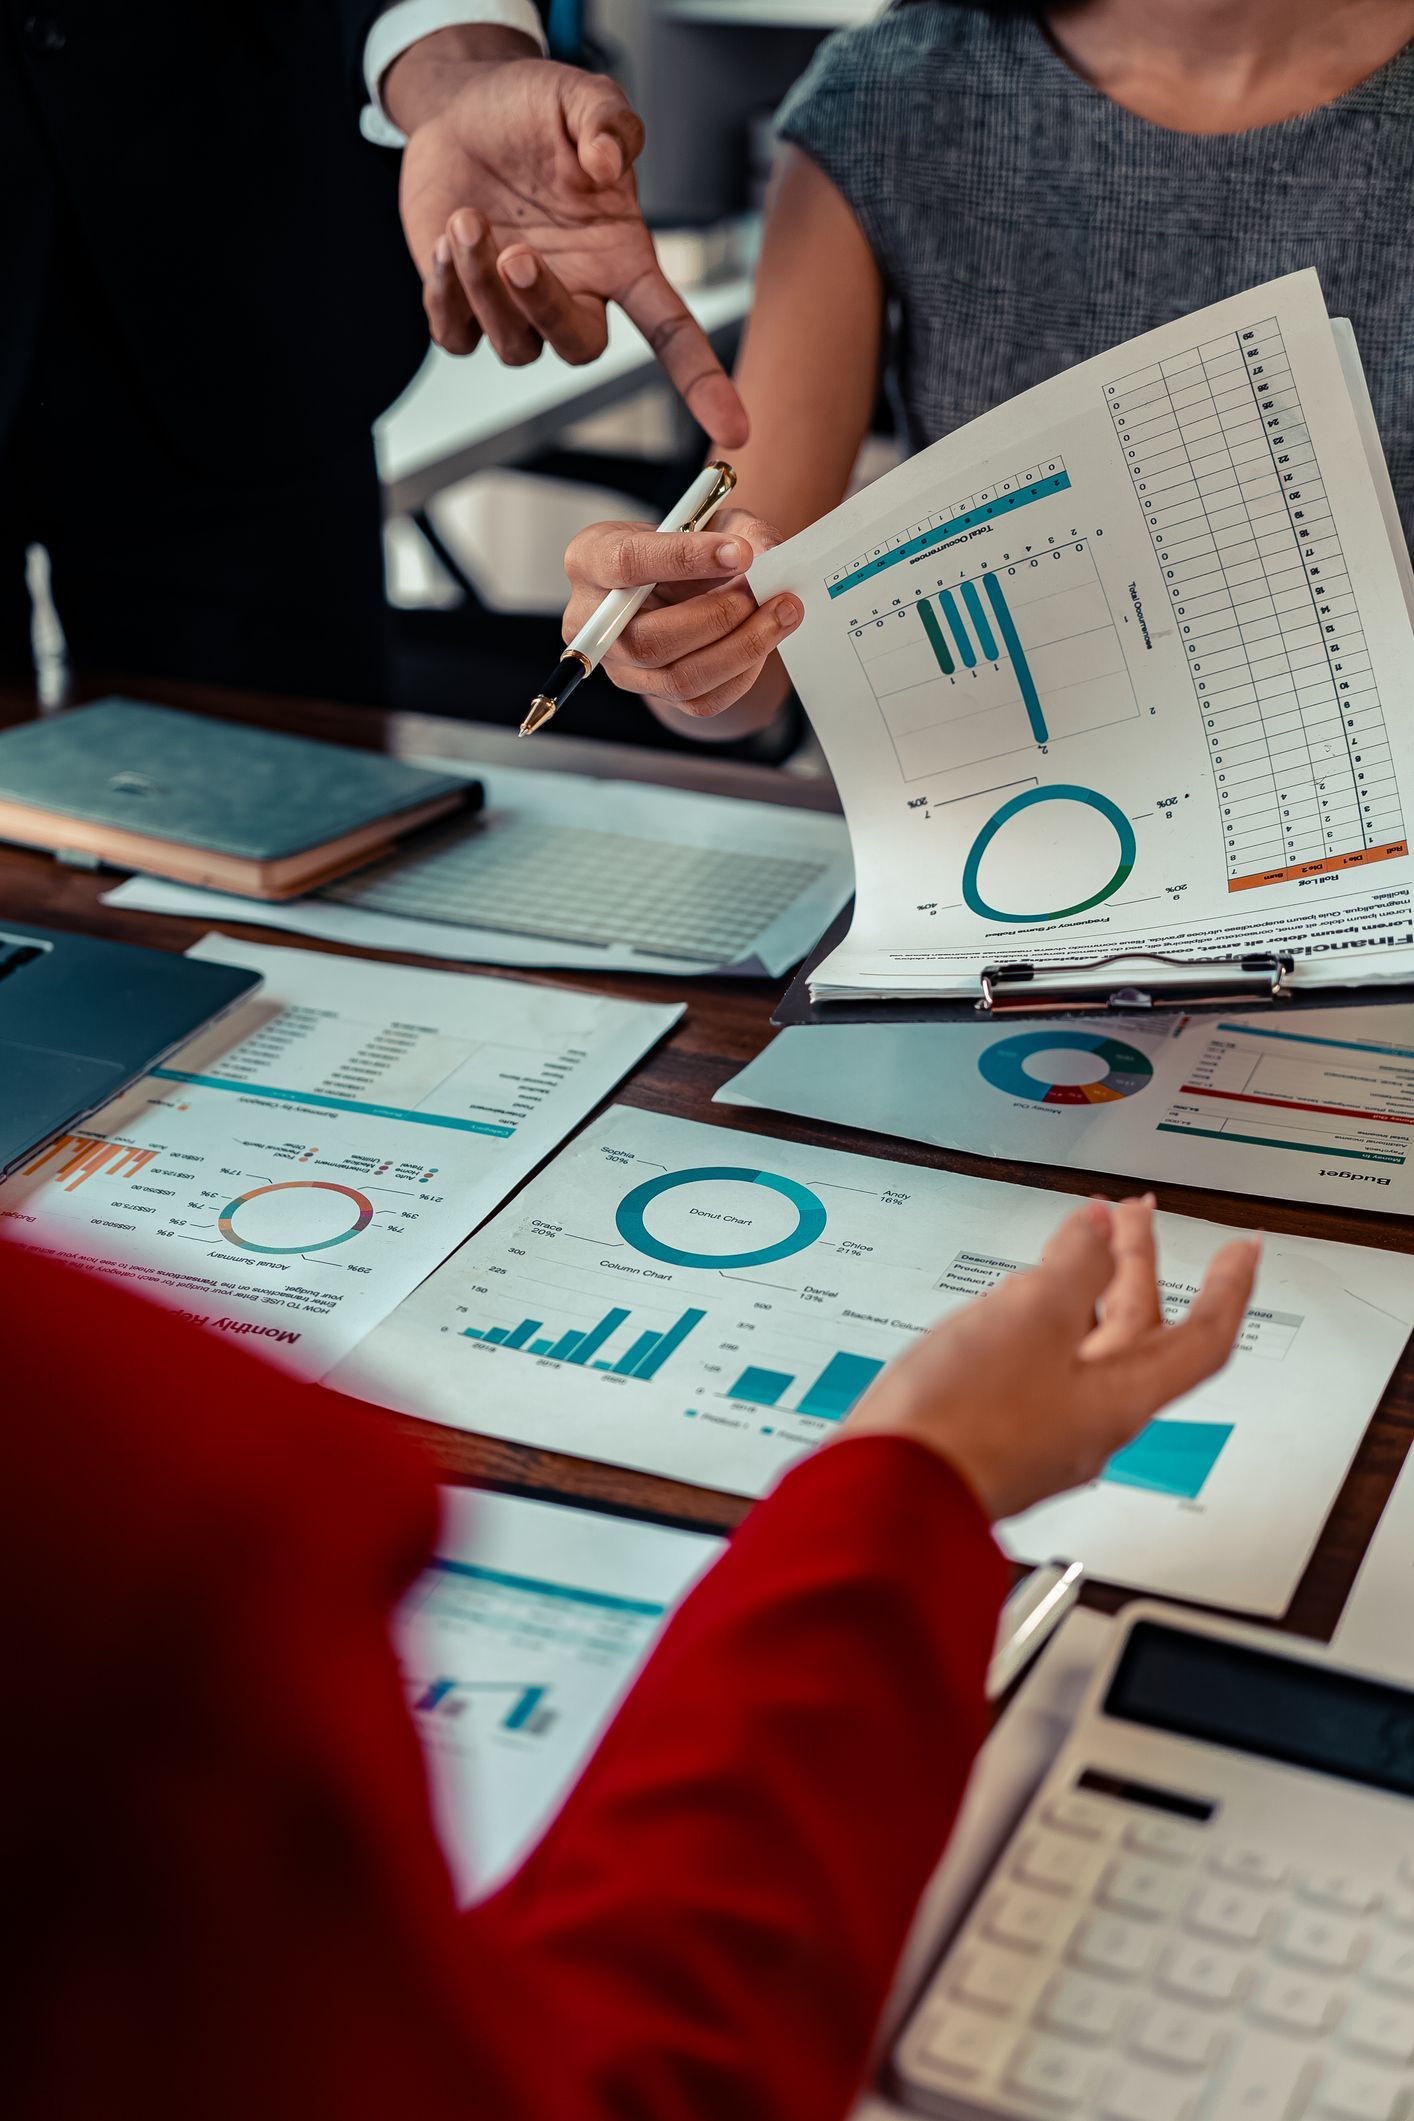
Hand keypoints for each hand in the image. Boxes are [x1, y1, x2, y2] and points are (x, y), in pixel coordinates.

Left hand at [385, 32, 747, 446]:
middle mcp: (576, 293)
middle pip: (580, 349)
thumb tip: (606, 166)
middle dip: (546, 309)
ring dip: (483, 288)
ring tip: (466, 219)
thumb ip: (608, 123)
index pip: (672, 333)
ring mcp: (519, 309)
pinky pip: (458, 337)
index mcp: (620, 259)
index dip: (702, 381)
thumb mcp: (582, 97)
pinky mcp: (466, 308)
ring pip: (514, 347)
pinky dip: (447, 297)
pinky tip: (444, 241)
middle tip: (518, 255)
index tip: (734, 430)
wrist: (462, 110)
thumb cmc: (533, 112)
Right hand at [561, 509, 800, 715]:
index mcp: (590, 560)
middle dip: (718, 618)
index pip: (628, 564)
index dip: (685, 559)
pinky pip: (701, 701)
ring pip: (678, 678)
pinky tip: (766, 642)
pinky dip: (743, 674)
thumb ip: (739, 530)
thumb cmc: (687, 543)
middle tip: (764, 593)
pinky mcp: (653, 693)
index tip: (741, 553)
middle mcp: (592, 622)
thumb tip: (770, 557)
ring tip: (782, 613)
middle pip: (649, 640)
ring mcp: (620, 666)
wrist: (683, 583)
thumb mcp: (708, 518)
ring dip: (741, 648)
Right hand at [842, 1197, 1259, 1520]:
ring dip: (1083, 1290)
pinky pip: (1036, 1368)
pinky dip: (1039, 1322)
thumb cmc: (961, 1421)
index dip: (1227, 1286)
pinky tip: (1010, 1306)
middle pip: (1133, 1334)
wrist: (884, 1488)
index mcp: (1120, 1398)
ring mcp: (1041, 1430)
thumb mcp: (1031, 1316)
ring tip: (1070, 1246)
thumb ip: (1074, 1264)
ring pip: (1081, 1348)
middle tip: (1134, 1218)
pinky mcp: (995, 1433)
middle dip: (1135, 1266)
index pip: (1201, 1338)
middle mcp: (1090, 1420)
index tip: (1243, 1250)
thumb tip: (1098, 1229)